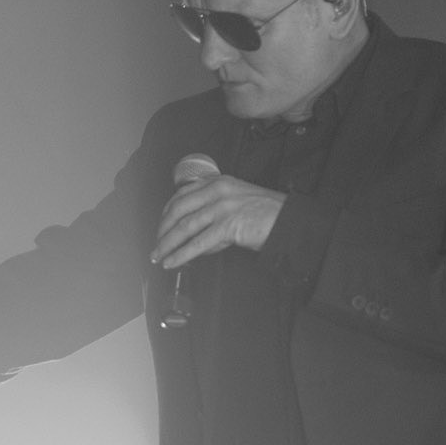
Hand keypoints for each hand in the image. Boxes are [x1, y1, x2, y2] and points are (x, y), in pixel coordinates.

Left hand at [152, 175, 285, 271]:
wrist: (289, 220)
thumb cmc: (267, 214)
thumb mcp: (237, 202)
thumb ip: (214, 212)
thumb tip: (195, 236)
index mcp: (218, 182)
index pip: (182, 195)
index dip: (166, 213)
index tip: (159, 228)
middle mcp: (217, 191)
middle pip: (179, 210)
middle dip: (162, 231)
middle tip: (155, 246)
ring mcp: (222, 207)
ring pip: (185, 227)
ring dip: (168, 244)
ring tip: (159, 257)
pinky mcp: (228, 224)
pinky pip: (198, 242)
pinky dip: (182, 254)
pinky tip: (173, 262)